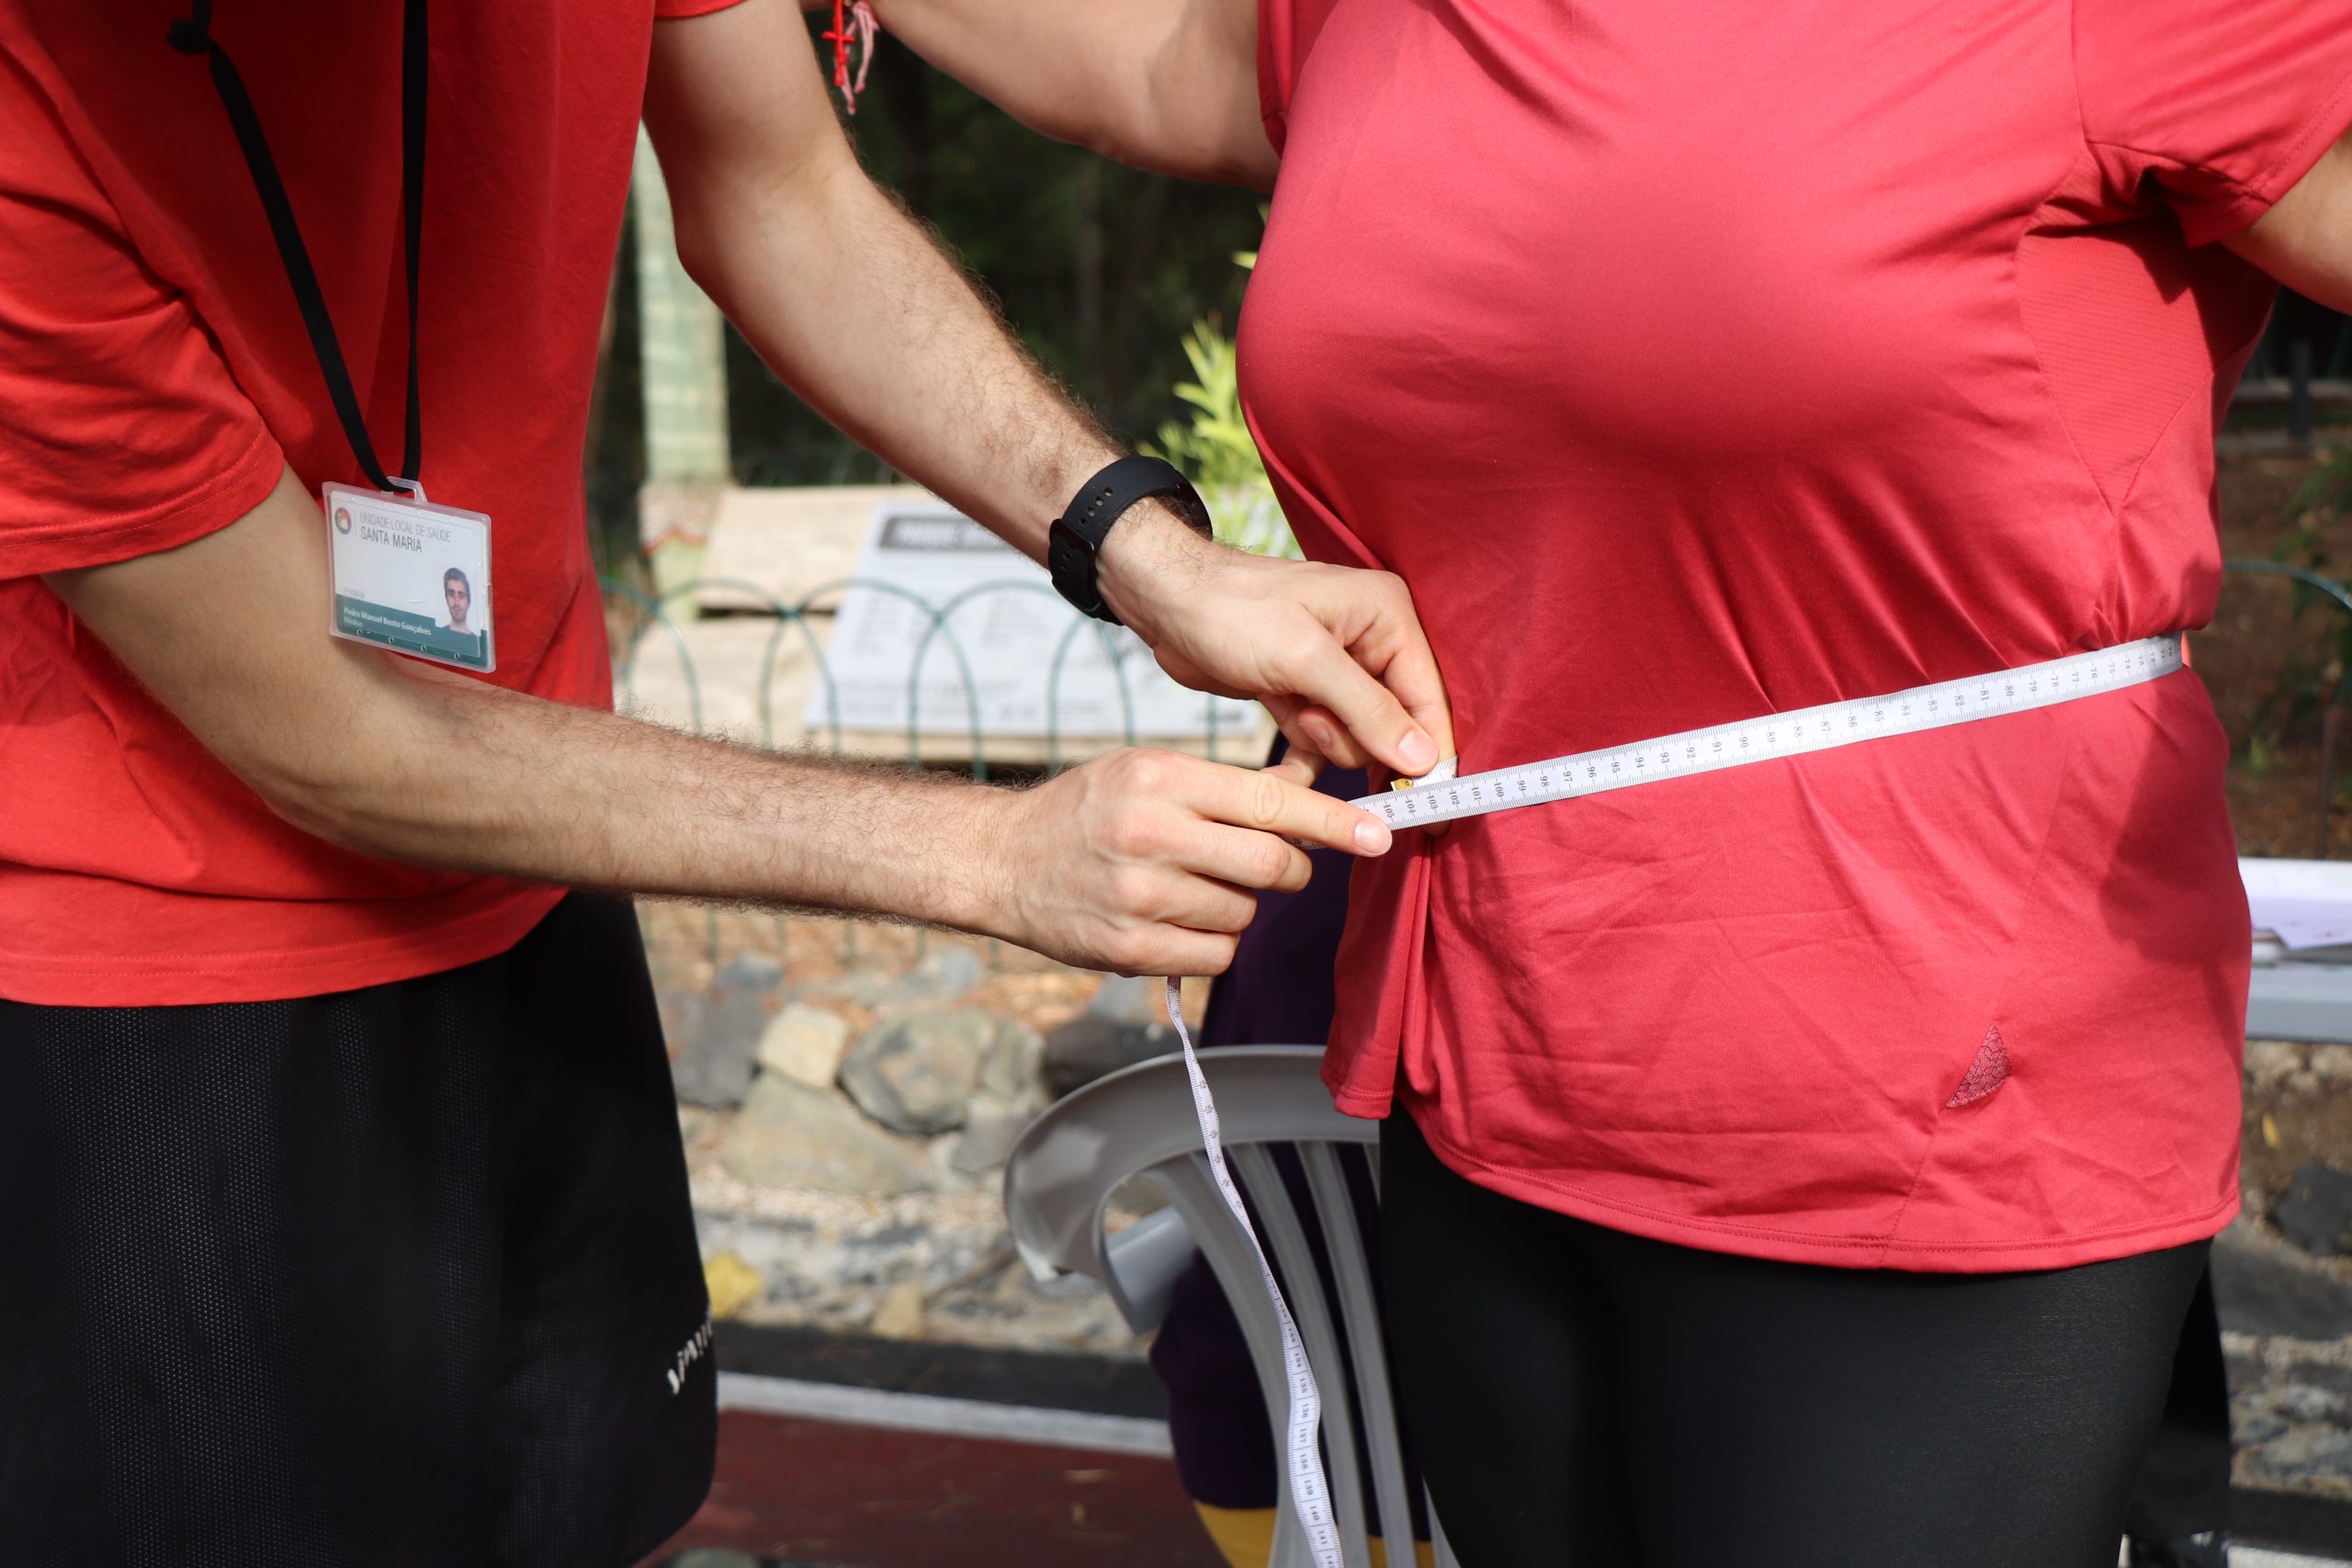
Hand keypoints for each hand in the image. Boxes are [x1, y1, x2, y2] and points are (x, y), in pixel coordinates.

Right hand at [980, 747, 1392, 974]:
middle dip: (1287, 869)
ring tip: (1191, 887)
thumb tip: (1312, 789)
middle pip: (1271, 864)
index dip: (1334, 821)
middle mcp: (1150, 834)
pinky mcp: (1130, 950)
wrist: (999, 861)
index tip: (1378, 834)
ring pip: (1245, 914)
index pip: (1270, 801)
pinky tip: (1175, 920)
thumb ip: (1228, 785)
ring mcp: (1139, 897)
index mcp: (1160, 778)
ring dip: (1238, 906)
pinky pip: (1216, 956)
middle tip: (1270, 865)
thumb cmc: (1085, 811)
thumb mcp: (1149, 770)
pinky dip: (1211, 943)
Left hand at [1097, 505, 1454, 785]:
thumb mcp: (1304, 658)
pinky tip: (1278, 777)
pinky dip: (1301, 760)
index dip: (1431, 752)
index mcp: (1387, 618)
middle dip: (1354, 737)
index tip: (1431, 808)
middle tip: (1313, 718)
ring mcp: (1336, 675)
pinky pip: (1320, 746)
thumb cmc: (1232, 610)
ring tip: (1292, 711)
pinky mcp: (1304, 697)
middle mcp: (1370, 645)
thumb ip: (1367, 709)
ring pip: (1356, 742)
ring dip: (1322, 742)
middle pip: (1395, 726)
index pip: (1428, 697)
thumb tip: (1423, 757)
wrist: (1165, 604)